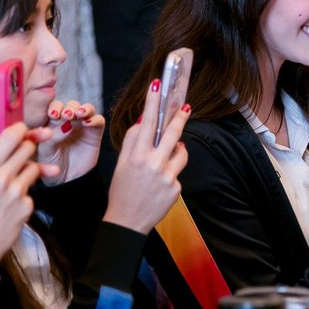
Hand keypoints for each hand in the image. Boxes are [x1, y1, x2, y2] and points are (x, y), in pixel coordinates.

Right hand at [0, 123, 53, 262]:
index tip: (17, 129)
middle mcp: (3, 179)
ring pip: (33, 168)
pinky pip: (31, 191)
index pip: (10, 137)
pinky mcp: (27, 208)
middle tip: (15, 152)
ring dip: (25, 168)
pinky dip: (23, 193)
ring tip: (10, 179)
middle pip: (27, 148)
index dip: (18, 129)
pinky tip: (9, 203)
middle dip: (24, 146)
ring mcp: (17, 194)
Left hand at [38, 99, 106, 184]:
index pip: (54, 107)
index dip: (54, 107)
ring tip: (79, 114)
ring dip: (83, 109)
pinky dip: (94, 118)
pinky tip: (88, 123)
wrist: (67, 180)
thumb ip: (53, 136)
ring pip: (85, 108)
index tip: (53, 115)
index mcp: (52, 122)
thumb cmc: (52, 164)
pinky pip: (98, 120)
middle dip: (68, 108)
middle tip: (67, 115)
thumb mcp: (46, 150)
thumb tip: (66, 125)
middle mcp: (68, 120)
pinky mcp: (95, 132)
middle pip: (70, 105)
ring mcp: (82, 125)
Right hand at [102, 79, 190, 234]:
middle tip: (186, 107)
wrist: (127, 223)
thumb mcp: (121, 165)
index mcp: (136, 157)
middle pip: (172, 133)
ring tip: (167, 158)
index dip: (152, 103)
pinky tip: (160, 185)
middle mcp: (152, 165)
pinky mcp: (176, 189)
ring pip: (181, 152)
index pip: (146, 123)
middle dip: (180, 117)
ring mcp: (166, 177)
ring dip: (177, 150)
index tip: (158, 86)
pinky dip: (171, 174)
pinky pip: (178, 172)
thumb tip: (142, 121)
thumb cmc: (122, 191)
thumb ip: (132, 142)